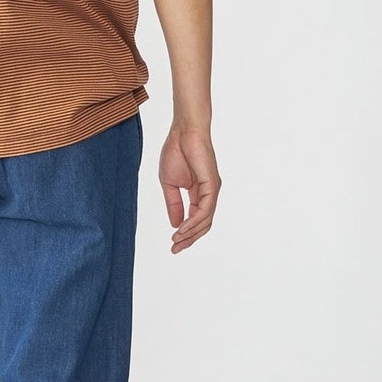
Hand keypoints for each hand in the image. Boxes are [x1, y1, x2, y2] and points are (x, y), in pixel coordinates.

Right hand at [159, 124, 220, 253]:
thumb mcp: (169, 184)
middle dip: (189, 239)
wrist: (182, 132)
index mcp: (198, 194)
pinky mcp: (212, 185)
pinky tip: (182, 228)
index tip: (172, 245)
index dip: (185, 234)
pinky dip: (194, 222)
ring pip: (205, 220)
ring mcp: (212, 190)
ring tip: (177, 241)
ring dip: (191, 233)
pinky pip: (205, 210)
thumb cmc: (176, 152)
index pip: (195, 220)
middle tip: (175, 249)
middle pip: (203, 225)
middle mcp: (208, 194)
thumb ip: (173, 204)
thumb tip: (175, 224)